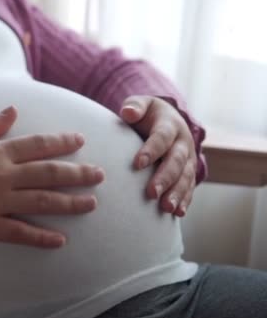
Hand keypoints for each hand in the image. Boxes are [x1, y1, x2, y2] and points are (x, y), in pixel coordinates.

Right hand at [0, 106, 104, 247]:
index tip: (80, 141)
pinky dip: (41, 237)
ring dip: (69, 203)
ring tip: (91, 204)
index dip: (62, 142)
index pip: (37, 145)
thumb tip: (13, 112)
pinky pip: (19, 233)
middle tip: (99, 175)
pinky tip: (60, 240)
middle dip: (78, 173)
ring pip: (41, 203)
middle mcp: (1, 177)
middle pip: (48, 174)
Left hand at [121, 96, 196, 216]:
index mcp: (170, 125)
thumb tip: (128, 112)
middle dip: (165, 178)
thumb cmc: (147, 115)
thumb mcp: (141, 105)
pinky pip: (189, 187)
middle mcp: (183, 142)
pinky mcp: (189, 172)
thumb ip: (135, 106)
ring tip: (166, 208)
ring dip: (176, 193)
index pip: (161, 138)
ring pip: (185, 177)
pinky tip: (177, 213)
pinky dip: (184, 200)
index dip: (151, 150)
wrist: (168, 120)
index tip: (137, 164)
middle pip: (176, 161)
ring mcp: (189, 159)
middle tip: (151, 193)